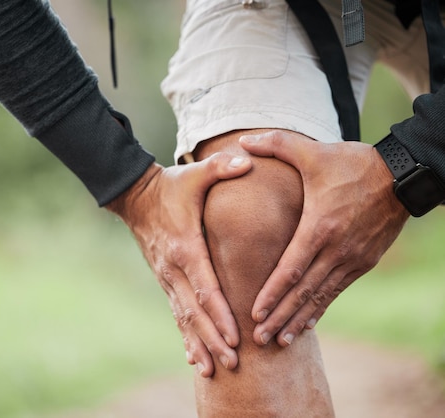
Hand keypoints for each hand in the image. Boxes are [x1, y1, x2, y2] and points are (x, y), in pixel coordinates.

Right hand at [107, 153, 251, 376]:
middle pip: (194, 312)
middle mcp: (173, 269)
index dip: (220, 314)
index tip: (234, 337)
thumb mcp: (195, 173)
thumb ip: (221, 167)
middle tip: (232, 363)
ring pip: (183, 317)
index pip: (205, 287)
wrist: (135, 196)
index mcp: (185, 247)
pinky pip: (175, 312)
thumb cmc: (171, 186)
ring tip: (213, 370)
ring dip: (198, 344)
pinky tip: (193, 357)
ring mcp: (166, 277)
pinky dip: (185, 335)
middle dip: (213, 339)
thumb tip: (248, 161)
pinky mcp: (164, 280)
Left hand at [239, 131, 408, 346]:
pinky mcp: (363, 262)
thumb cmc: (352, 163)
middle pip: (303, 292)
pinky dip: (320, 309)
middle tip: (259, 339)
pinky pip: (337, 291)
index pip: (291, 269)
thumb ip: (276, 144)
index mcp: (319, 227)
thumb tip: (242, 139)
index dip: (272, 293)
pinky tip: (306, 324)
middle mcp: (336, 249)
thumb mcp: (313, 151)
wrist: (401, 174)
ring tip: (279, 341)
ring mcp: (352, 259)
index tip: (254, 312)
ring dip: (298, 320)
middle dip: (279, 317)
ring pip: (321, 297)